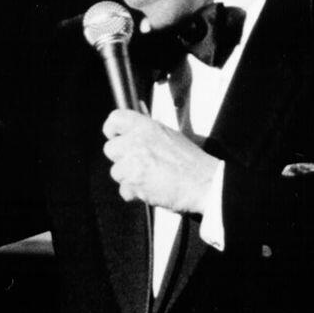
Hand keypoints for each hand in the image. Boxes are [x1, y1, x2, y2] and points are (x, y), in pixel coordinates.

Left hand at [102, 109, 219, 214]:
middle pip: (110, 148)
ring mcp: (133, 163)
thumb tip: (132, 126)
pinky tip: (150, 189)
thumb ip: (147, 131)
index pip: (115, 119)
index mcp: (146, 126)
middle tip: (138, 163)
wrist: (204, 183)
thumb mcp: (170, 135)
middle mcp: (136, 142)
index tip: (115, 136)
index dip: (112, 129)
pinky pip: (124, 190)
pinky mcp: (133, 183)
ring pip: (116, 172)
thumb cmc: (192, 162)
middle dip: (121, 158)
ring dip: (129, 178)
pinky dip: (134, 193)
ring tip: (149, 178)